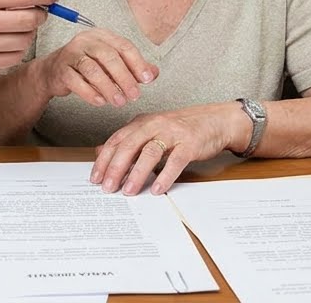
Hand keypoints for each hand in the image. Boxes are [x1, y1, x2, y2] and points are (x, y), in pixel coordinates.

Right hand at [34, 29, 156, 107]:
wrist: (54, 72)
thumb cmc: (87, 66)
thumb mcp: (111, 64)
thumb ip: (133, 67)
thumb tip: (154, 73)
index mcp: (102, 36)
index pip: (124, 46)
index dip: (137, 63)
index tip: (147, 80)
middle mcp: (86, 41)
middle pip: (109, 56)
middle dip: (124, 77)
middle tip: (135, 95)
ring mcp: (71, 54)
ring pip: (92, 69)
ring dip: (108, 87)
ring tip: (119, 102)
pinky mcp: (61, 69)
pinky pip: (76, 81)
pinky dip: (90, 93)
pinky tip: (101, 102)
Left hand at [90, 103, 244, 195]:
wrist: (215, 120)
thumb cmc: (181, 129)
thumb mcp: (150, 131)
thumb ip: (127, 142)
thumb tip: (98, 152)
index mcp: (142, 122)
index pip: (117, 140)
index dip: (104, 159)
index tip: (95, 178)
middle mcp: (154, 124)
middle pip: (129, 145)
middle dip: (116, 167)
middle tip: (107, 187)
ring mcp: (173, 133)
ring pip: (150, 152)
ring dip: (137, 173)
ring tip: (128, 191)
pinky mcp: (190, 143)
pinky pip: (175, 160)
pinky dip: (165, 175)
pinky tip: (157, 189)